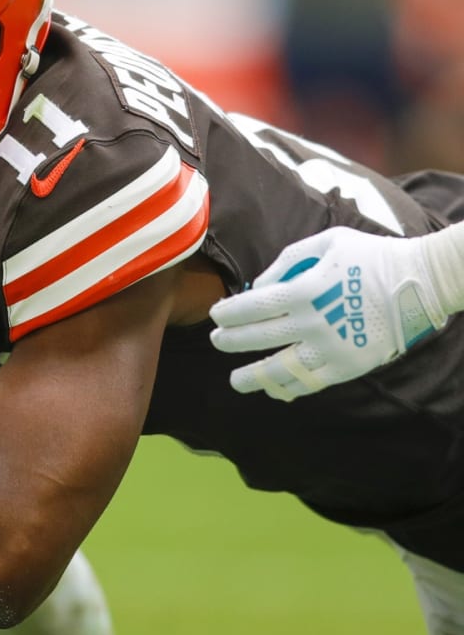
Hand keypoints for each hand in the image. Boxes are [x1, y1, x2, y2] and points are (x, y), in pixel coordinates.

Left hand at [209, 227, 448, 400]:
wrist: (420, 282)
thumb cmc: (369, 256)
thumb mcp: (324, 243)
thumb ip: (287, 261)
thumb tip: (258, 286)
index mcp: (303, 289)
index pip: (252, 306)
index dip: (229, 313)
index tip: (215, 316)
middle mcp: (312, 322)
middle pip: (259, 336)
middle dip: (232, 341)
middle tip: (216, 342)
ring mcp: (331, 348)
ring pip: (282, 368)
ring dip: (255, 376)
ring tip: (236, 380)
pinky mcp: (349, 365)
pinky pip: (312, 382)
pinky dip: (290, 388)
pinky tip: (274, 391)